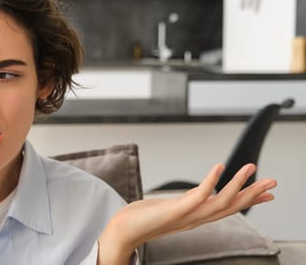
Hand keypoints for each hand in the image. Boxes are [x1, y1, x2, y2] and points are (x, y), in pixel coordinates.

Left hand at [97, 163, 276, 264]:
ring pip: (220, 202)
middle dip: (253, 194)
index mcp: (196, 217)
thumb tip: (201, 192)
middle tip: (273, 182)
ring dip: (238, 184)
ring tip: (250, 167)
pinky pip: (197, 196)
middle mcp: (196, 218)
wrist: (123, 230)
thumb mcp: (172, 206)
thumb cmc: (143, 217)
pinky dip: (210, 181)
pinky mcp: (175, 211)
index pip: (228, 207)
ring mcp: (187, 216)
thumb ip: (189, 200)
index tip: (266, 192)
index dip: (248, 200)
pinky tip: (219, 167)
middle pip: (231, 206)